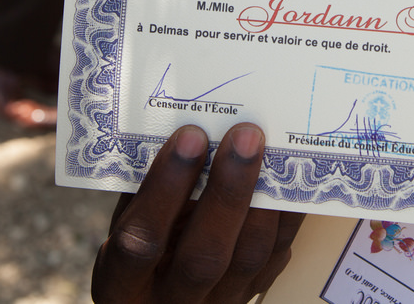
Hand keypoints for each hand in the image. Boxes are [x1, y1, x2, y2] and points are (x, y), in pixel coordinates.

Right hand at [92, 123, 304, 302]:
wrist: (164, 296)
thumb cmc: (140, 242)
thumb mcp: (126, 223)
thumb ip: (148, 189)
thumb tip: (190, 128)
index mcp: (122, 285)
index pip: (141, 243)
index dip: (165, 190)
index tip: (188, 137)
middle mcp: (170, 303)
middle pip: (204, 256)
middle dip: (228, 191)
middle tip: (245, 135)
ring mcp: (216, 303)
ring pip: (248, 258)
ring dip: (265, 197)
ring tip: (273, 148)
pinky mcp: (252, 293)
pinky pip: (277, 256)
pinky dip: (287, 213)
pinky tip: (291, 177)